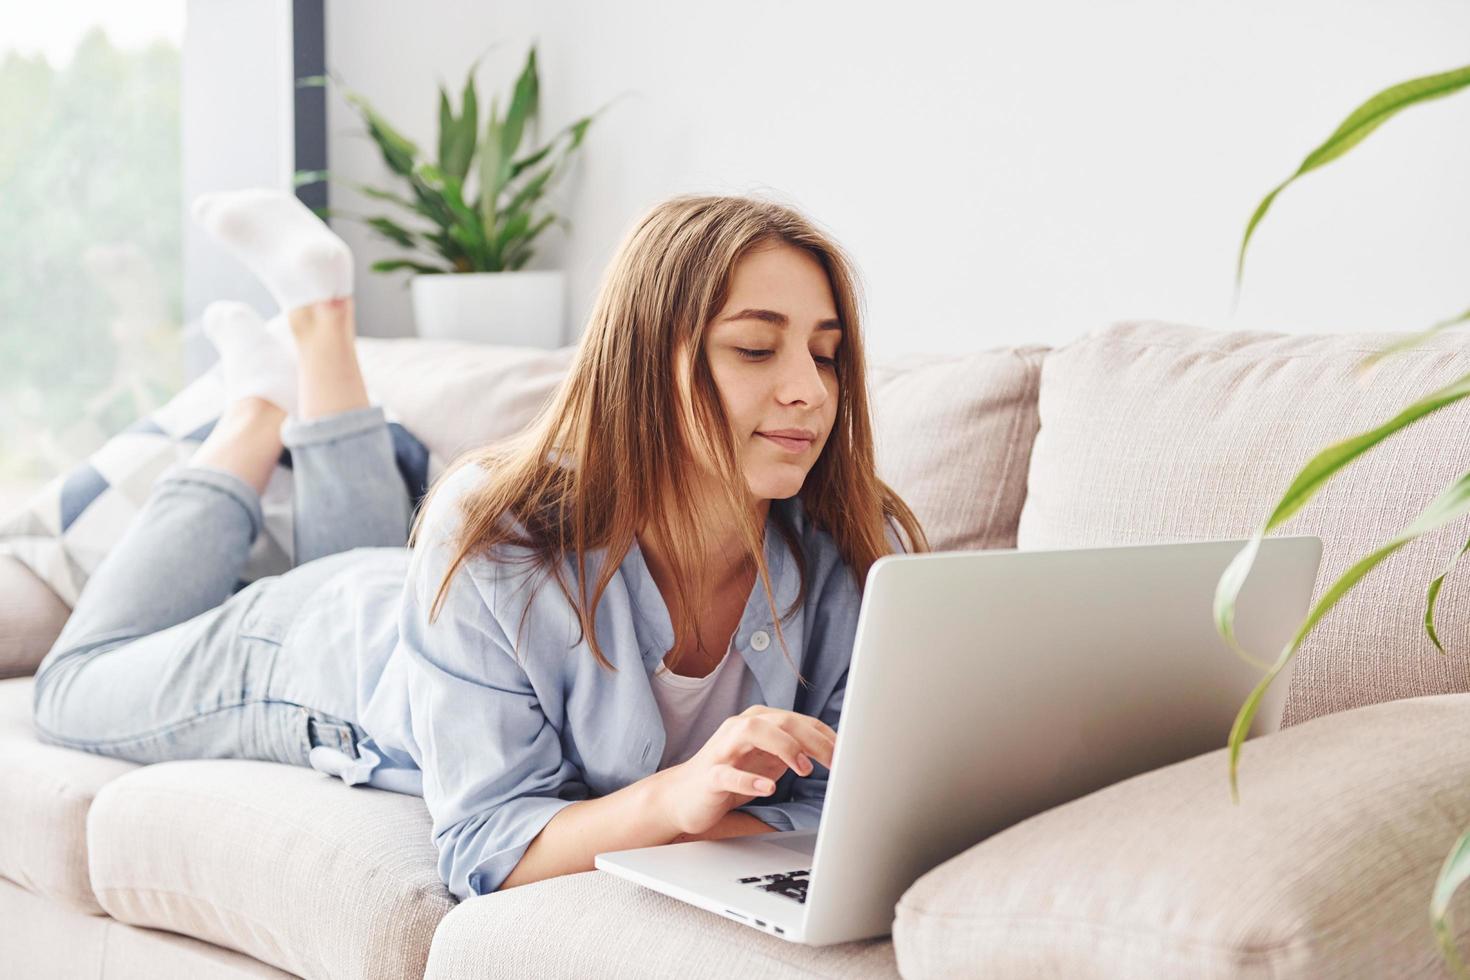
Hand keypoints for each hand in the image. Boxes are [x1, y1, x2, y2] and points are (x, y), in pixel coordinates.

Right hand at [654, 705, 835, 836]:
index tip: (850, 752)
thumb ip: (795, 751)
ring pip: (754, 732)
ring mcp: (723, 749)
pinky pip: (728, 774)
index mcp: (759, 722)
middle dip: (814, 740)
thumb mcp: (768, 760)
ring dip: (784, 747)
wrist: (682, 797)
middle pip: (782, 721)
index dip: (827, 735)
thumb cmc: (731, 775)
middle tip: (837, 762)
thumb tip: (835, 753)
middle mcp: (741, 728)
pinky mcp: (710, 775)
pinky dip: (749, 780)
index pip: (800, 721)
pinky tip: (768, 789)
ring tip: (804, 769)